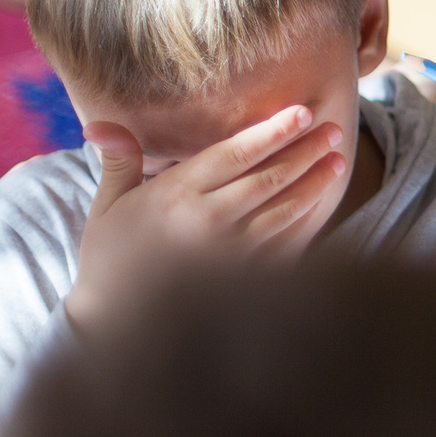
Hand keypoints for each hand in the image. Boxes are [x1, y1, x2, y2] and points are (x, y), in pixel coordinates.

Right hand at [65, 107, 345, 332]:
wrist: (116, 325)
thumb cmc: (112, 257)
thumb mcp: (108, 206)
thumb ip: (118, 161)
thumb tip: (98, 123)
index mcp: (175, 196)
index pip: (235, 154)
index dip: (273, 131)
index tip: (302, 112)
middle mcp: (207, 222)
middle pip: (269, 178)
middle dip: (305, 151)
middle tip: (333, 129)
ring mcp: (231, 255)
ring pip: (286, 210)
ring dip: (315, 183)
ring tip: (336, 160)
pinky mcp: (247, 280)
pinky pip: (287, 245)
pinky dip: (309, 220)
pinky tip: (322, 201)